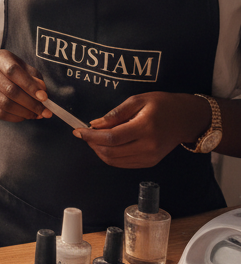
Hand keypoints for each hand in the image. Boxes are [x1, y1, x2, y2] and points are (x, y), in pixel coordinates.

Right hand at [0, 49, 51, 122]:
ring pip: (5, 104)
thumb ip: (34, 77)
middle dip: (31, 103)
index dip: (30, 85)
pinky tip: (25, 116)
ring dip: (25, 112)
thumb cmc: (12, 72)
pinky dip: (16, 117)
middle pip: (10, 90)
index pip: (13, 71)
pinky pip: (0, 113)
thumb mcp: (24, 68)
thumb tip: (42, 91)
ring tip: (37, 114)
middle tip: (45, 111)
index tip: (44, 97)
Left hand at [73, 92, 210, 167]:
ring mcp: (150, 157)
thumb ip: (115, 113)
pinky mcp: (150, 162)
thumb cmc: (163, 105)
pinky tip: (106, 144)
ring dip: (99, 151)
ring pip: (115, 161)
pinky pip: (123, 163)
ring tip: (93, 138)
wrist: (186, 119)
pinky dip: (110, 156)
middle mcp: (148, 147)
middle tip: (83, 133)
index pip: (111, 138)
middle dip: (92, 144)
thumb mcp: (138, 100)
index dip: (91, 136)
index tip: (77, 130)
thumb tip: (95, 124)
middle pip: (111, 152)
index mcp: (145, 128)